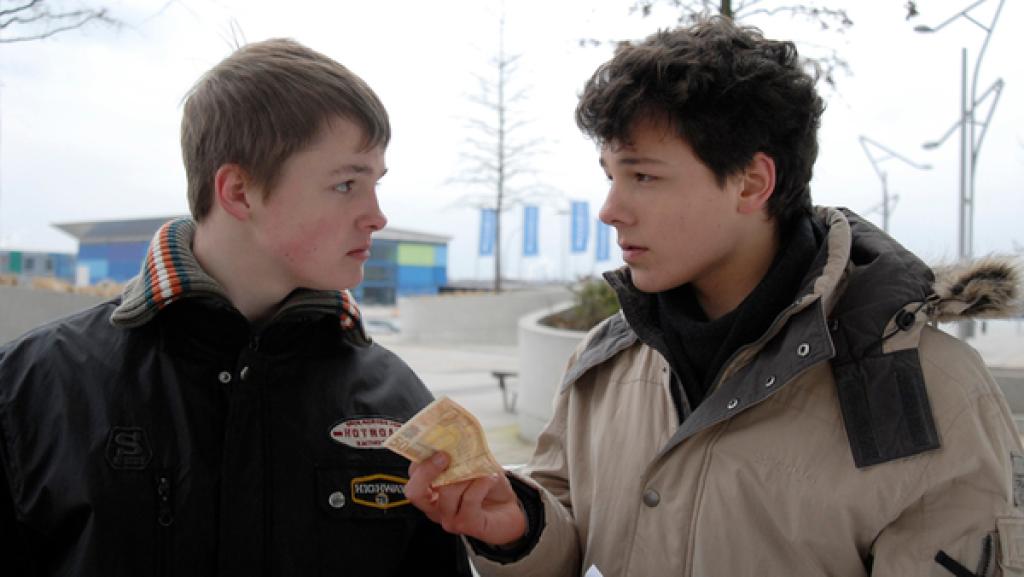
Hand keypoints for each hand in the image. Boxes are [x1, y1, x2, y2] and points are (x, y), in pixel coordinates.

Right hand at [405, 452, 527, 545]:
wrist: (510, 510)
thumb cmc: (488, 486)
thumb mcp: (475, 464)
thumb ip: (463, 453)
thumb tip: (457, 435)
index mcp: (431, 490)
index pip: (413, 474)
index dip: (420, 458)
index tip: (434, 442)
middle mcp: (434, 507)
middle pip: (415, 492)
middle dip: (427, 470)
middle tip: (446, 456)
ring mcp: (448, 519)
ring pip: (446, 492)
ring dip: (466, 475)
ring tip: (483, 469)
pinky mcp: (466, 525)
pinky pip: (469, 499)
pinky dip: (482, 483)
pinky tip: (491, 479)